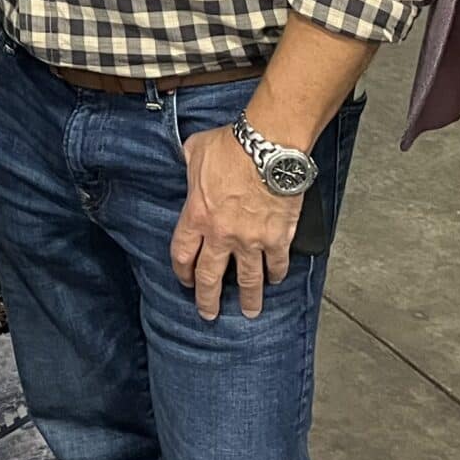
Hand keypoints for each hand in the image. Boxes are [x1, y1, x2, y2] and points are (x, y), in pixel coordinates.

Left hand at [171, 125, 301, 320]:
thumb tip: (187, 160)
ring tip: (250, 312)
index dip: (182, 272)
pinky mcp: (277, 238)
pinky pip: (277, 264)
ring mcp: (251, 240)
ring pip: (247, 280)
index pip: (182, 254)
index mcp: (197, 216)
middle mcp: (221, 235)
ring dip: (248, 298)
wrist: (269, 146)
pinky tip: (275, 280)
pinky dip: (277, 274)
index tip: (186, 280)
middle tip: (209, 314)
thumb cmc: (231, 146)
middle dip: (208, 299)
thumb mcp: (196, 150)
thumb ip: (189, 163)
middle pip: (210, 277)